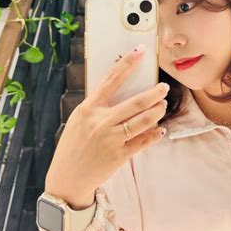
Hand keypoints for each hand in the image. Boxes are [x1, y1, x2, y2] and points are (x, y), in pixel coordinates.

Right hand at [45, 44, 168, 209]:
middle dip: (155, 93)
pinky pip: (143, 142)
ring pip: (143, 121)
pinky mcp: (119, 156)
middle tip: (164, 87)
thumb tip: (121, 91)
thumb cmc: (72, 145)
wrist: (67, 179)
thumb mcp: (79, 119)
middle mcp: (101, 122)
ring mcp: (111, 139)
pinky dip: (154, 134)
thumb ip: (98, 106)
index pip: (111, 79)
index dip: (127, 63)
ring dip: (157, 111)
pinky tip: (160, 129)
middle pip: (136, 102)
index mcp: (88, 108)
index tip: (140, 50)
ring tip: (163, 105)